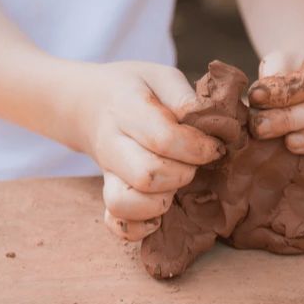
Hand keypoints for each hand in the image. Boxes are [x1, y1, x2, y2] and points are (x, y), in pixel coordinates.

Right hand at [78, 61, 223, 240]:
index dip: (197, 147)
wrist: (88, 104)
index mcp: (126, 108)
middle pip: (147, 175)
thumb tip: (213, 124)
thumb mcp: (160, 76)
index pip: (163, 138)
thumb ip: (185, 97)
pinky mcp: (107, 194)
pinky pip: (116, 224)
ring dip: (161, 202)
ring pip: (125, 203)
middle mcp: (112, 144)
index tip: (214, 146)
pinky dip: (139, 228)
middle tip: (193, 163)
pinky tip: (158, 216)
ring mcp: (107, 173)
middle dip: (183, 174)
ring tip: (175, 185)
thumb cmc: (134, 89)